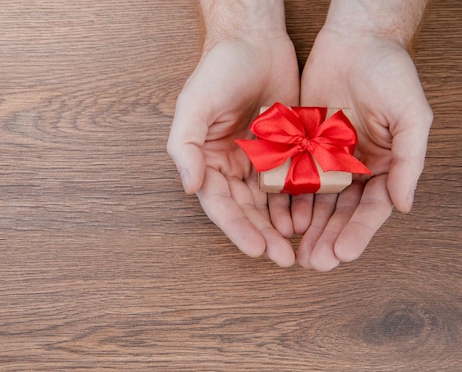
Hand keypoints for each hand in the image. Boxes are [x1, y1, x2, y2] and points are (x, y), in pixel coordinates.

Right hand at [167, 1, 299, 266]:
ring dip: (283, 224)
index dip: (238, 229)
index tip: (258, 249)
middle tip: (285, 258)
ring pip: (271, 201)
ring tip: (300, 245)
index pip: (221, 204)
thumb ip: (185, 147)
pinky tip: (311, 217)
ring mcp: (259, 159)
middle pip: (248, 210)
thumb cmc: (219, 70)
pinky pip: (292, 180)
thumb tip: (190, 187)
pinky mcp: (284, 148)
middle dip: (264, 235)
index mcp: (207, 160)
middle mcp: (231, 165)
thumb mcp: (194, 106)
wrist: (254, 40)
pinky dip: (300, 200)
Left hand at [297, 1, 431, 270]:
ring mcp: (326, 159)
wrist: (354, 42)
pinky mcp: (301, 146)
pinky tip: (281, 219)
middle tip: (314, 263)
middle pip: (340, 213)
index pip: (370, 209)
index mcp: (383, 165)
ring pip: (314, 202)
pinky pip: (292, 177)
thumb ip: (409, 161)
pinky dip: (287, 200)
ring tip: (295, 251)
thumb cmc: (390, 73)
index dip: (357, 234)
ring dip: (306, 228)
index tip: (342, 255)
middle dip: (327, 238)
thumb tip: (404, 206)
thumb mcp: (411, 116)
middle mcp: (354, 167)